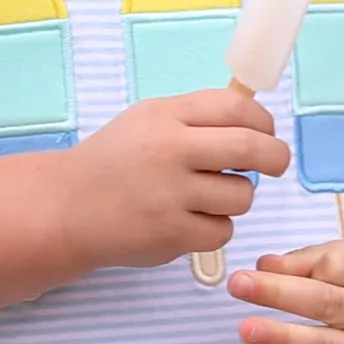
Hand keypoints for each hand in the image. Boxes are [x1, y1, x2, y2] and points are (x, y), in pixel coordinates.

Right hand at [42, 88, 281, 276]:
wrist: (68, 207)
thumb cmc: (115, 162)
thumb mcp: (147, 121)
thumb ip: (195, 118)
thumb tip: (255, 121)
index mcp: (164, 117)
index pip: (235, 108)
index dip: (263, 121)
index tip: (266, 133)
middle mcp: (168, 152)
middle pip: (250, 148)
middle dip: (275, 156)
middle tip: (276, 164)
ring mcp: (170, 196)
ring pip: (241, 195)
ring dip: (236, 197)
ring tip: (208, 196)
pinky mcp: (171, 235)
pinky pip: (222, 231)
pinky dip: (215, 228)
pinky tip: (189, 221)